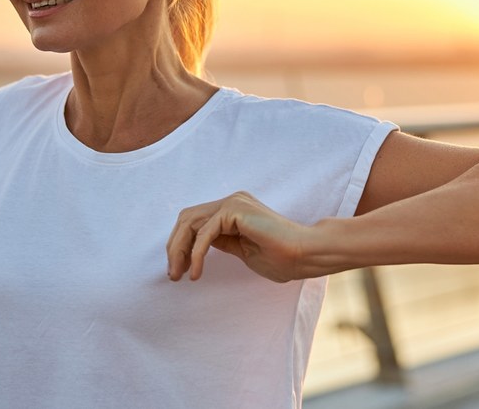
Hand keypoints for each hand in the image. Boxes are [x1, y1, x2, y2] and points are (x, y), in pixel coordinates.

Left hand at [166, 191, 311, 282]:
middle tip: (172, 275)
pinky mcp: (236, 209)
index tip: (179, 271)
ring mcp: (233, 202)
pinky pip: (205, 232)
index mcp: (234, 210)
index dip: (181, 245)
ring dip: (180, 250)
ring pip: (190, 222)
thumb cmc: (282, 258)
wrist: (305, 254)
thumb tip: (198, 244)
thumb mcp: (242, 250)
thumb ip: (223, 242)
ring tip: (179, 275)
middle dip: (175, 247)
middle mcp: (232, 202)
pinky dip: (196, 254)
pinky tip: (196, 272)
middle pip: (187, 219)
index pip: (196, 222)